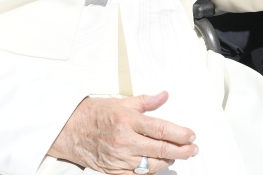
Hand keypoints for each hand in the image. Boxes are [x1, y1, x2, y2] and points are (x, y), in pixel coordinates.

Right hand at [49, 93, 197, 173]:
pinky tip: (158, 165)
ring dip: (168, 161)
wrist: (70, 129)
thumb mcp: (122, 103)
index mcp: (127, 121)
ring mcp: (118, 158)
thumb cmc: (94, 115)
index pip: (161, 129)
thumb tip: (163, 96)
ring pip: (151, 165)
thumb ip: (146, 101)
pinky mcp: (113, 170)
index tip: (190, 135)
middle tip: (192, 149)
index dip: (180, 134)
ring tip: (177, 156)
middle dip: (181, 150)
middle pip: (160, 149)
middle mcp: (124, 141)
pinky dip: (150, 172)